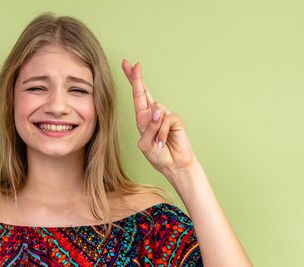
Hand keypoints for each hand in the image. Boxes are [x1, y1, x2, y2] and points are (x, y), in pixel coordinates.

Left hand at [121, 59, 196, 174]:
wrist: (174, 165)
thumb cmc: (158, 156)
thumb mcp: (145, 145)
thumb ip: (147, 128)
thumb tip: (156, 109)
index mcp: (143, 119)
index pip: (137, 97)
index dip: (133, 81)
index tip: (128, 65)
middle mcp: (153, 115)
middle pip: (145, 92)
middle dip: (137, 78)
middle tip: (133, 64)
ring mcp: (164, 116)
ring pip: (155, 110)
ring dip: (155, 129)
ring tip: (158, 143)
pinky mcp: (175, 120)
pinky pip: (165, 120)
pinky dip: (162, 132)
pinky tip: (163, 142)